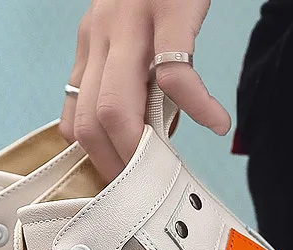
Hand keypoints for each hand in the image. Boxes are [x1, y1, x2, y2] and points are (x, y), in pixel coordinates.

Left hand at [60, 0, 230, 180]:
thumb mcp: (128, 26)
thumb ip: (126, 70)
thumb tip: (148, 126)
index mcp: (92, 44)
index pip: (76, 119)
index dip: (96, 160)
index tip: (120, 182)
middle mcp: (102, 35)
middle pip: (90, 123)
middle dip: (115, 166)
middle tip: (142, 188)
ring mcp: (132, 23)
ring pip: (115, 107)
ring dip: (139, 150)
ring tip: (166, 168)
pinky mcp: (171, 9)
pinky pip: (175, 73)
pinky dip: (197, 106)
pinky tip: (216, 122)